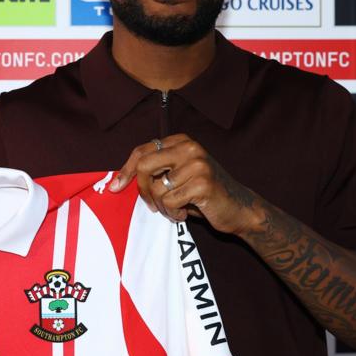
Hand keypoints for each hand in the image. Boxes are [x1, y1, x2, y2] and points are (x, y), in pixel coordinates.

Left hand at [108, 134, 262, 236]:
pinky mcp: (202, 183)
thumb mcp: (179, 175)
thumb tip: (118, 180)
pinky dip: (174, 214)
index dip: (125, 170)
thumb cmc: (204, 195)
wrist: (240, 209)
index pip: (142, 151)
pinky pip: (170, 202)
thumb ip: (157, 170)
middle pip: (144, 166)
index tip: (115, 187)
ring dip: (163, 207)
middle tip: (153, 205)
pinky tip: (187, 213)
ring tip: (177, 209)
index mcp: (182, 141)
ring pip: (157, 189)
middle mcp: (189, 147)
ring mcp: (197, 164)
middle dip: (143, 190)